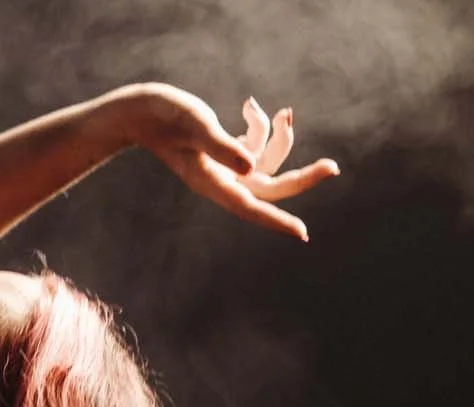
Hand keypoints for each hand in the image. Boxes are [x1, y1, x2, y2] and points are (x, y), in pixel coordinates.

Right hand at [110, 82, 340, 241]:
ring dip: (275, 135)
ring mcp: (222, 167)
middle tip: (333, 166)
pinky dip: (260, 126)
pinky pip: (254, 145)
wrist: (139, 112)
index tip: (302, 233)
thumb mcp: (195, 126)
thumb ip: (222, 146)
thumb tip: (249, 166)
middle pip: (269, 187)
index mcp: (211, 181)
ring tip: (272, 110)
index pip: (250, 205)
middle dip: (301, 176)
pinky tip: (250, 107)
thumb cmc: (164, 116)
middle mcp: (220, 179)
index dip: (276, 220)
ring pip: (265, 161)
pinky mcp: (222, 151)